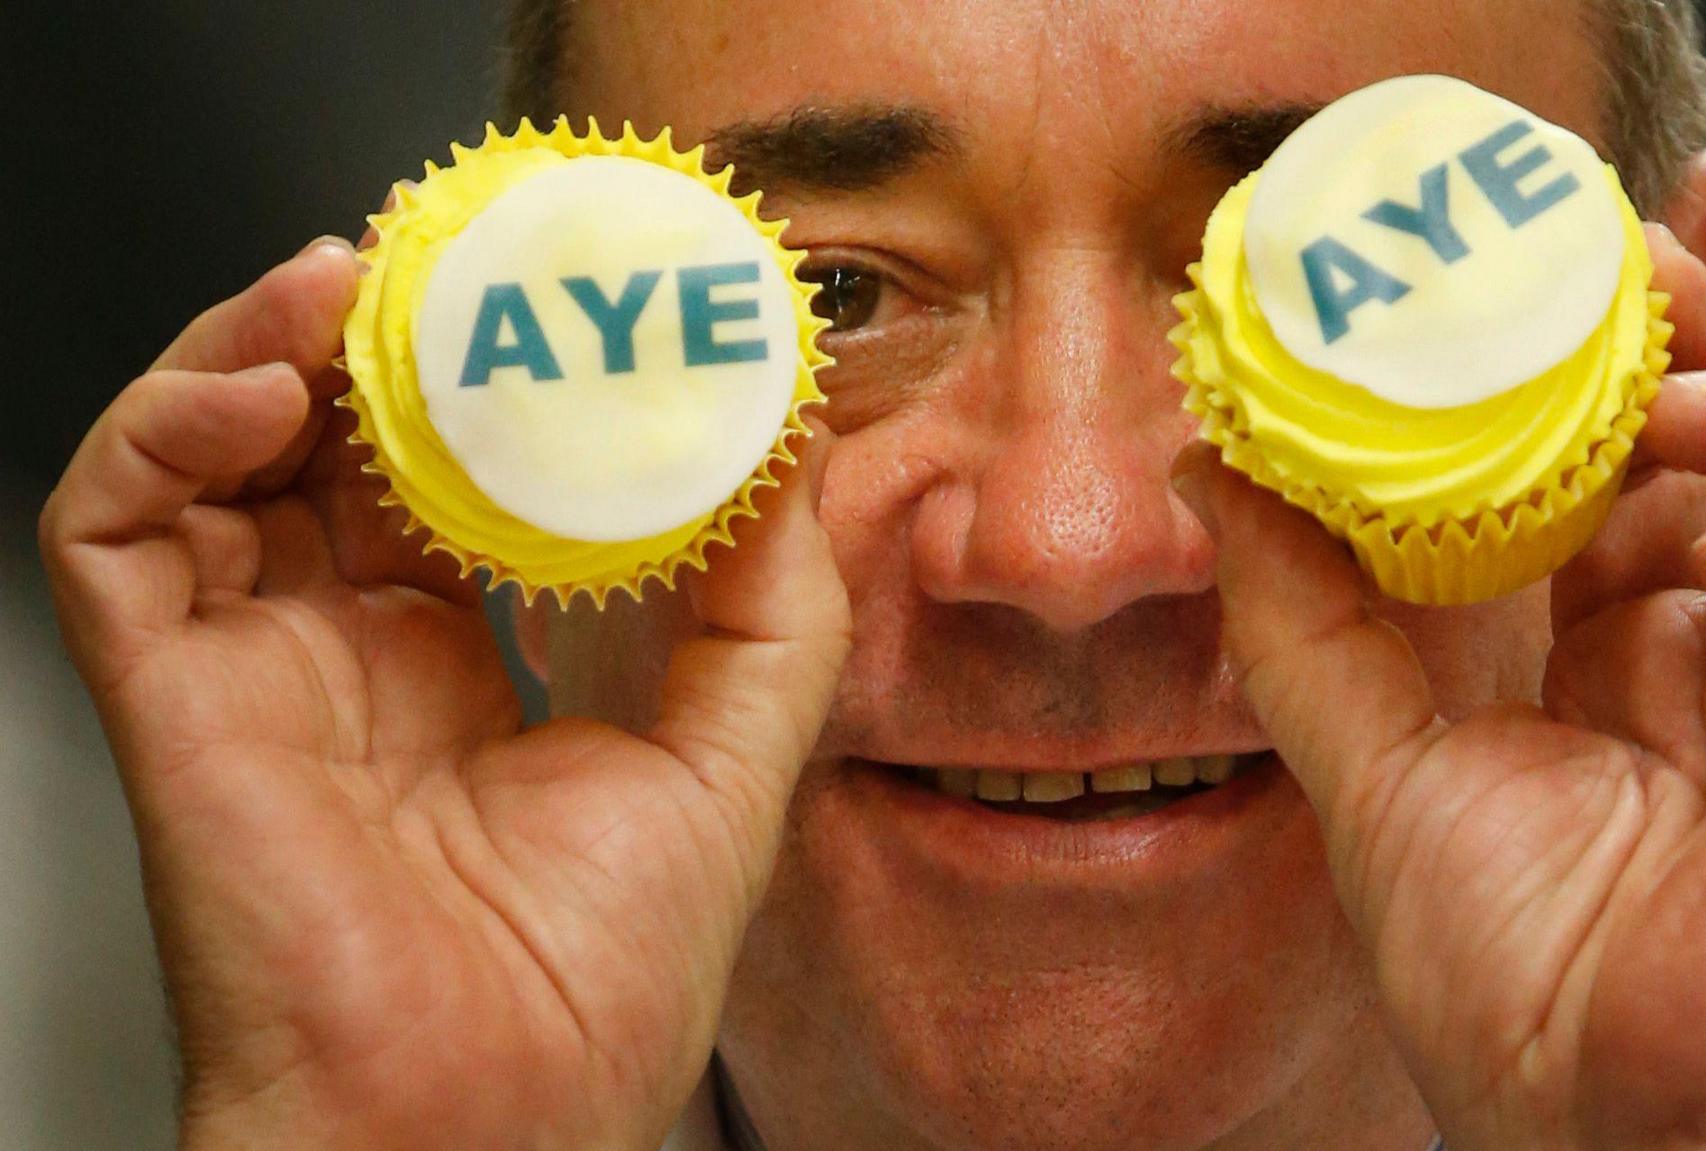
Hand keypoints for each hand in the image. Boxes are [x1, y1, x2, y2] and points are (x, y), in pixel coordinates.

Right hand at [40, 236, 849, 1150]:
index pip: (463, 481)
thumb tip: (796, 444)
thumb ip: (772, 604)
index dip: (503, 382)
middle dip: (388, 338)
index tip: (571, 297)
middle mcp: (352, 658)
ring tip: (351, 279)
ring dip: (270, 345)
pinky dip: (168, 426)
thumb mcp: (735, 759)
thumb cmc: (599, 982)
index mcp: (467, 672)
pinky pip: (116, 526)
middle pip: (339, 446)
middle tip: (452, 251)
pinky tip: (265, 384)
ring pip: (217, 456)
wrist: (484, 1120)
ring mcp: (256, 668)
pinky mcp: (171, 692)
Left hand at [1176, 228, 1705, 1150]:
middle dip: (1646, 321)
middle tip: (1565, 261)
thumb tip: (1214, 470)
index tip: (1466, 287)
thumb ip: (1299, 613)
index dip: (1542, 358)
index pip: (1587, 448)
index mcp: (1596, 638)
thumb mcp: (1366, 763)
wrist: (1633, 1118)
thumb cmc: (1514, 978)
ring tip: (1640, 389)